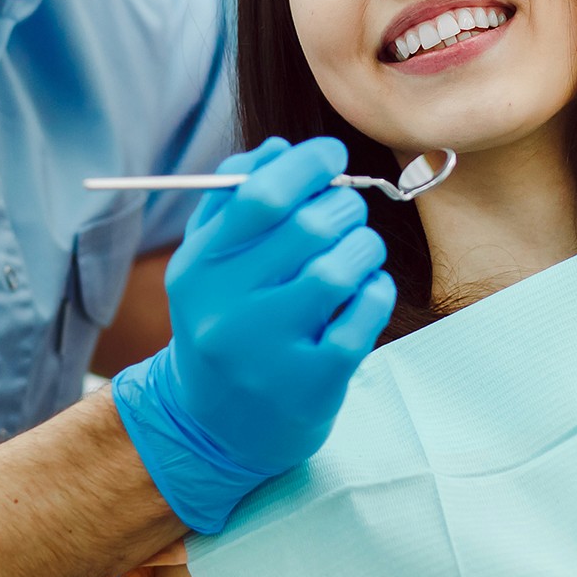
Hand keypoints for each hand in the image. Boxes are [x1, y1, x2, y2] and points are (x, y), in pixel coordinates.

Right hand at [108, 137, 395, 532]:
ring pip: (340, 268)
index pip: (260, 194)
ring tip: (357, 252)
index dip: (307, 163)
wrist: (214, 427)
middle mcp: (229, 308)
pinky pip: (364, 315)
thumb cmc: (221, 323)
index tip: (331, 155)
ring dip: (364, 246)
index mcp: (200, 268)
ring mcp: (271, 350)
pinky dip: (376, 291)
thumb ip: (234, 199)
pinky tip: (365, 290)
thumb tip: (281, 148)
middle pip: (308, 226)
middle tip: (345, 212)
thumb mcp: (206, 262)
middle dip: (342, 205)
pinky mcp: (312, 383)